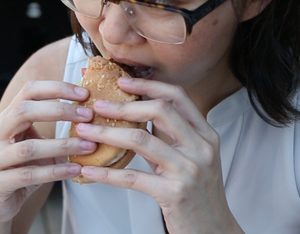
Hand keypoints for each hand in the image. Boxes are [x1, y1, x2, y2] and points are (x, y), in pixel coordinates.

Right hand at [0, 81, 96, 224]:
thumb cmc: (22, 168)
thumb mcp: (37, 143)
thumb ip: (53, 128)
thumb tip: (90, 111)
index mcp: (7, 119)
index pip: (28, 91)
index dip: (56, 88)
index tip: (84, 94)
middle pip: (23, 112)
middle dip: (59, 110)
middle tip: (88, 116)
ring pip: (28, 148)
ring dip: (62, 145)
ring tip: (89, 146)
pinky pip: (29, 175)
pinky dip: (55, 171)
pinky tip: (75, 170)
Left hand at [72, 78, 242, 233]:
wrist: (214, 232)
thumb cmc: (198, 194)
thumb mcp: (192, 158)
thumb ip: (172, 135)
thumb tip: (138, 110)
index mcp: (206, 135)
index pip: (177, 96)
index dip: (148, 85)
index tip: (121, 81)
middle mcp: (201, 148)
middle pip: (159, 110)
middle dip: (123, 105)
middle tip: (96, 106)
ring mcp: (189, 170)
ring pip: (141, 140)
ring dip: (107, 133)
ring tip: (85, 132)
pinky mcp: (174, 194)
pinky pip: (133, 177)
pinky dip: (106, 173)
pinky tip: (88, 171)